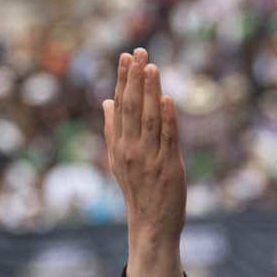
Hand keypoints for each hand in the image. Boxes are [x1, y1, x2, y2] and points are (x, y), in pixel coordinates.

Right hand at [103, 48, 186, 276]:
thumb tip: (108, 100)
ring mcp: (150, 158)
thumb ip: (113, 129)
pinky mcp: (169, 168)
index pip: (121, 105)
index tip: (126, 55)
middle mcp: (131, 149)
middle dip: (135, 78)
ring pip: (149, 119)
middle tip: (139, 51)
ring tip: (152, 67)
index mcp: (119, 144)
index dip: (123, 79)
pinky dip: (167, 119)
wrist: (150, 225)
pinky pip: (168, 139)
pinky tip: (166, 99)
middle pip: (132, 107)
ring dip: (150, 92)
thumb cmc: (138, 190)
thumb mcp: (118, 159)